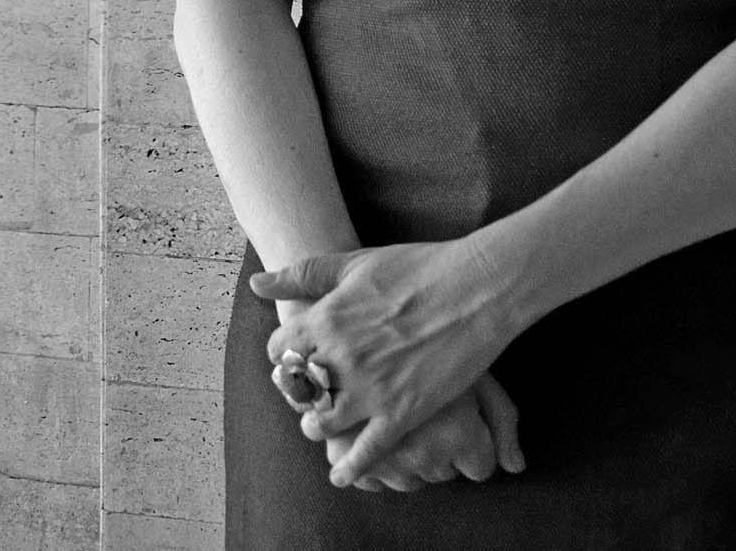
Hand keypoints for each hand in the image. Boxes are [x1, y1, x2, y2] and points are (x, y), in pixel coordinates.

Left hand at [250, 238, 514, 487]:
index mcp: (327, 318)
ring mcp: (371, 388)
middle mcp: (341, 357)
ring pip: (323, 423)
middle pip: (296, 390)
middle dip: (297, 390)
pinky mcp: (402, 412)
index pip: (279, 351)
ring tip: (321, 423)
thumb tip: (258, 284)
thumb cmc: (418, 266)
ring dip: (316, 425)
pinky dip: (350, 467)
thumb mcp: (355, 261)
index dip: (283, 354)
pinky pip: (366, 452)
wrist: (477, 286)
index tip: (293, 356)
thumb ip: (303, 274)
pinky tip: (342, 474)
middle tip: (307, 390)